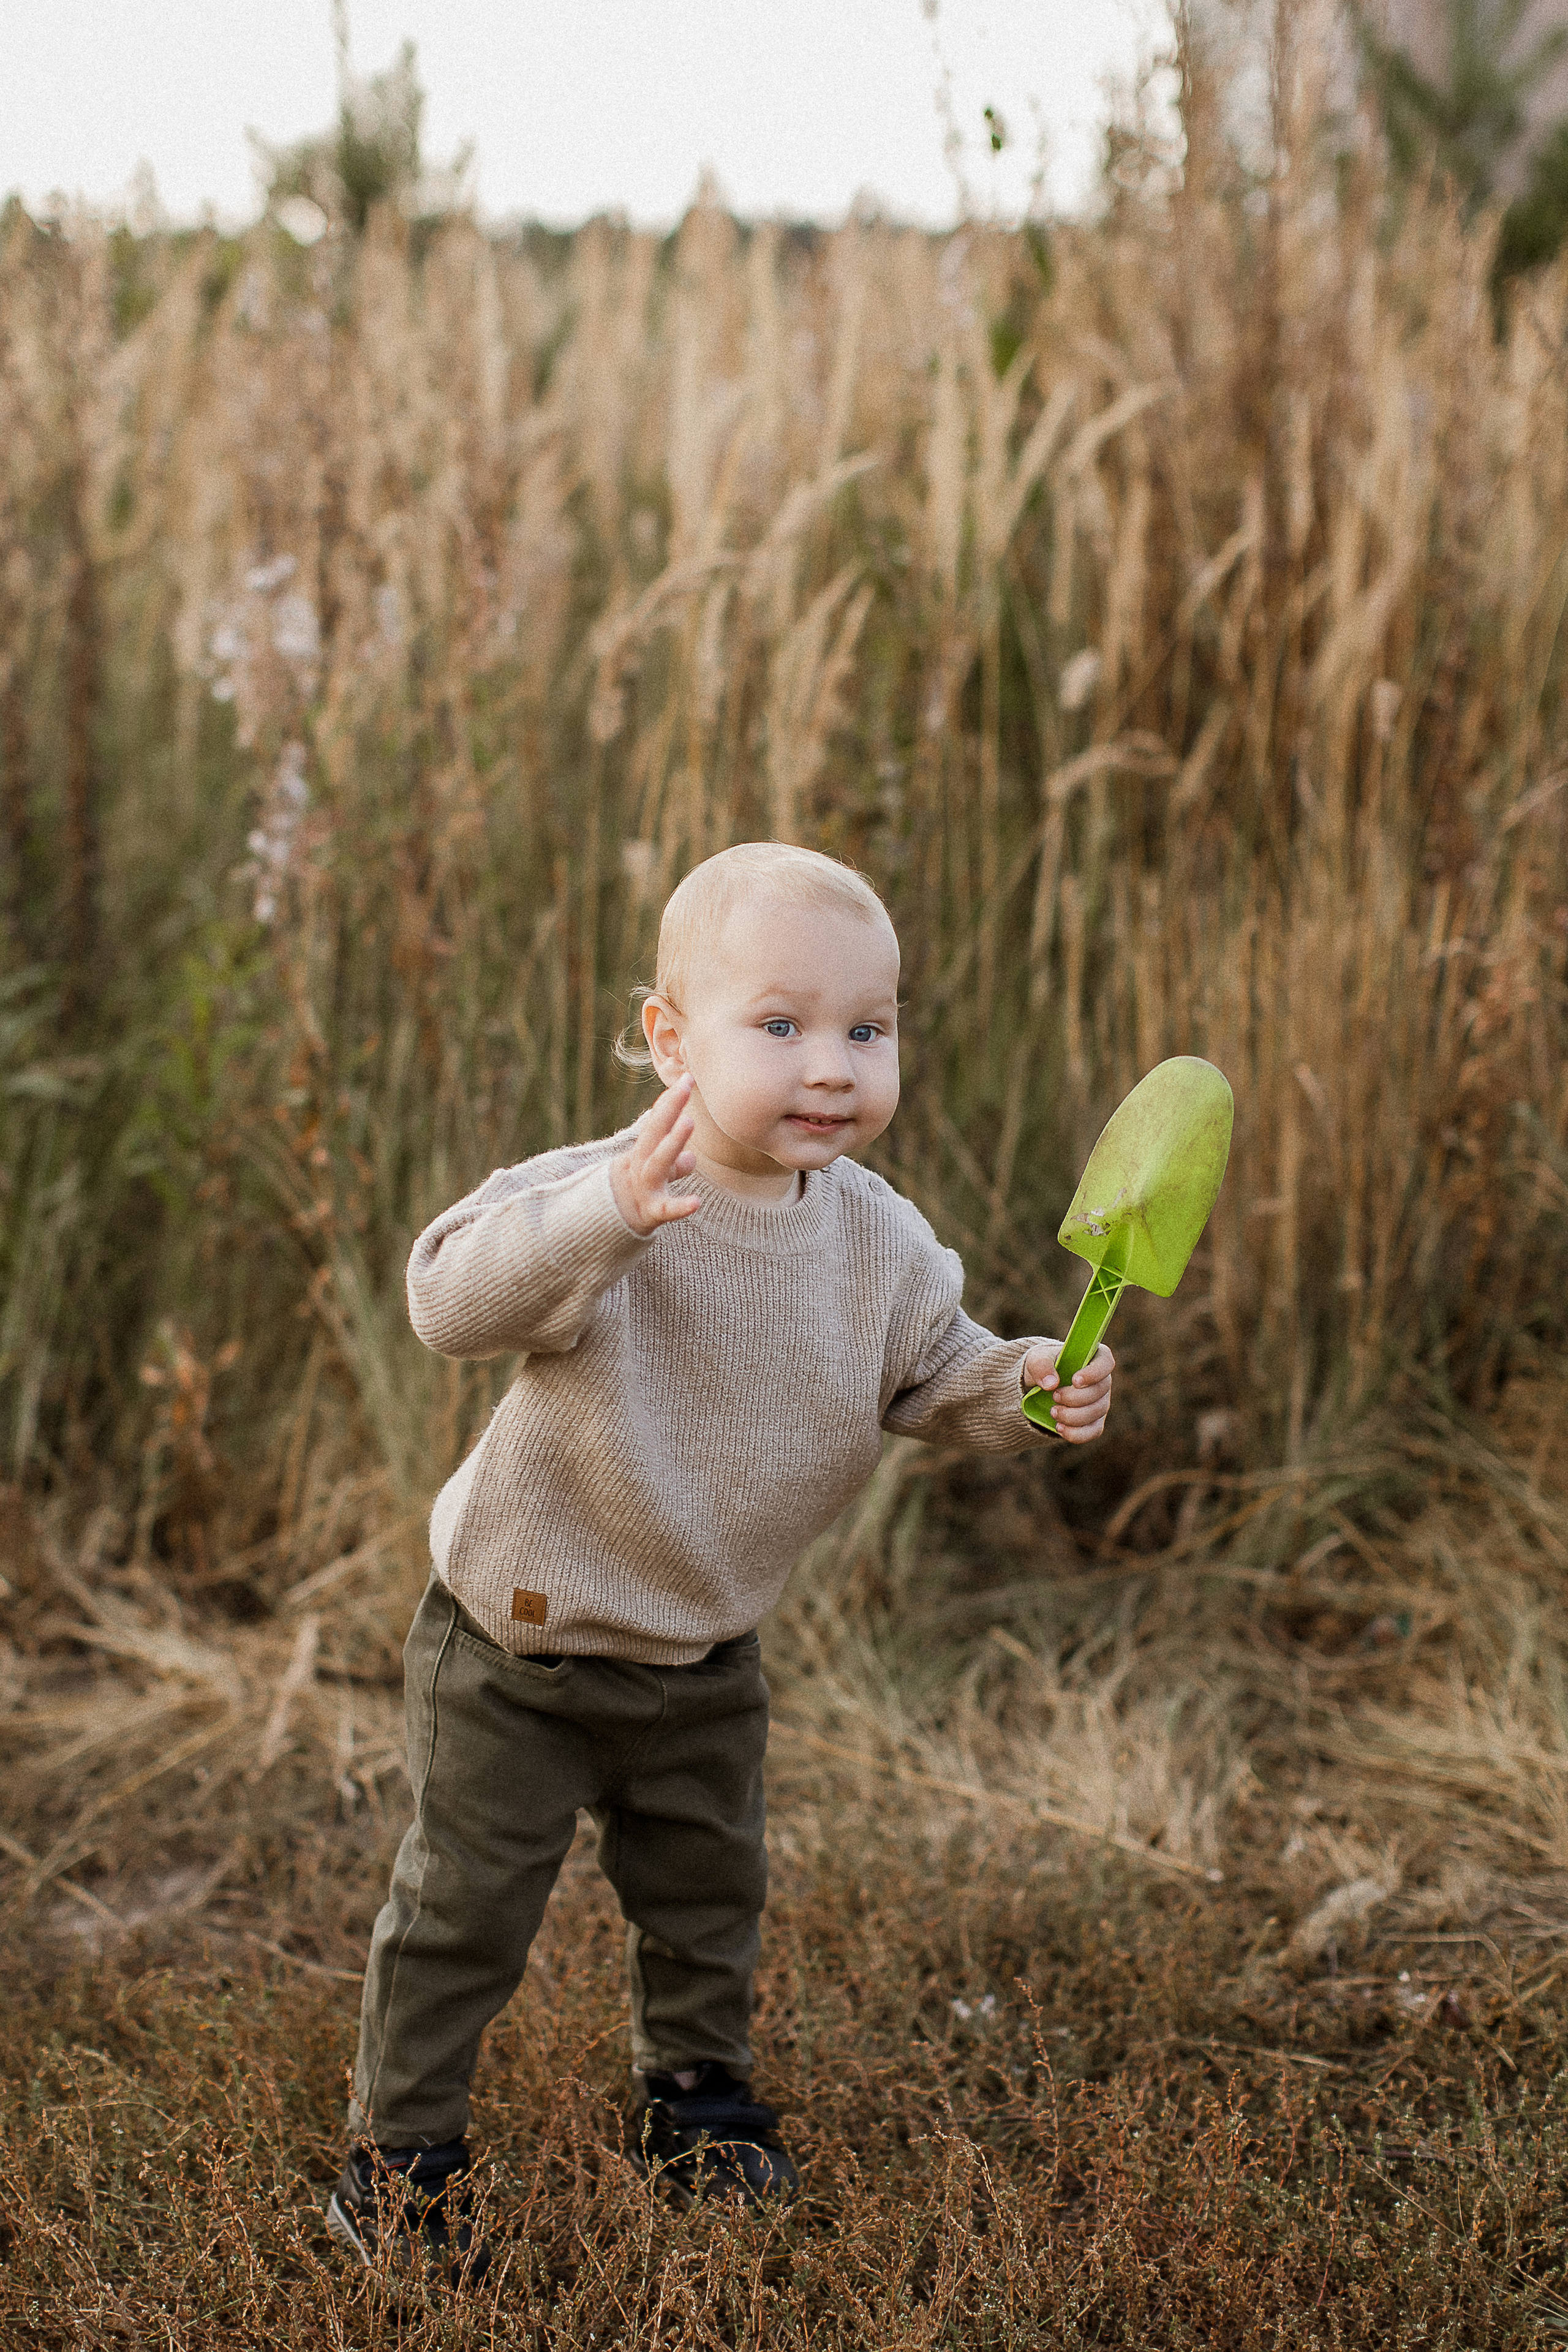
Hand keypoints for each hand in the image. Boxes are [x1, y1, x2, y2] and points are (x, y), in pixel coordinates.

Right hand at [609, 1074, 702, 1237]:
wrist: (610, 1225)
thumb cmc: (639, 1193)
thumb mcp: (654, 1172)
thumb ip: (673, 1162)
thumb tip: (690, 1158)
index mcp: (643, 1151)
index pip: (656, 1122)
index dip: (671, 1101)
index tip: (688, 1078)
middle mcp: (642, 1164)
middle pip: (654, 1132)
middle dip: (669, 1109)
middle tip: (685, 1086)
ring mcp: (646, 1186)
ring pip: (658, 1161)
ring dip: (672, 1141)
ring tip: (689, 1122)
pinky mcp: (652, 1212)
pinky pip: (666, 1209)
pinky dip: (680, 1206)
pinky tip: (696, 1202)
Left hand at [1023, 1340, 1113, 1442]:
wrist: (1041, 1386)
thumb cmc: (1044, 1366)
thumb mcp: (1036, 1359)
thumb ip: (1041, 1365)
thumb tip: (1051, 1384)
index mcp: (1094, 1358)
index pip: (1106, 1363)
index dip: (1094, 1373)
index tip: (1075, 1381)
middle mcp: (1102, 1381)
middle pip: (1099, 1391)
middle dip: (1074, 1398)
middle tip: (1054, 1396)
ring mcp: (1100, 1402)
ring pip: (1095, 1413)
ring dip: (1072, 1416)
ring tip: (1053, 1412)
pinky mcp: (1094, 1422)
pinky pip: (1093, 1432)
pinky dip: (1076, 1433)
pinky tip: (1059, 1428)